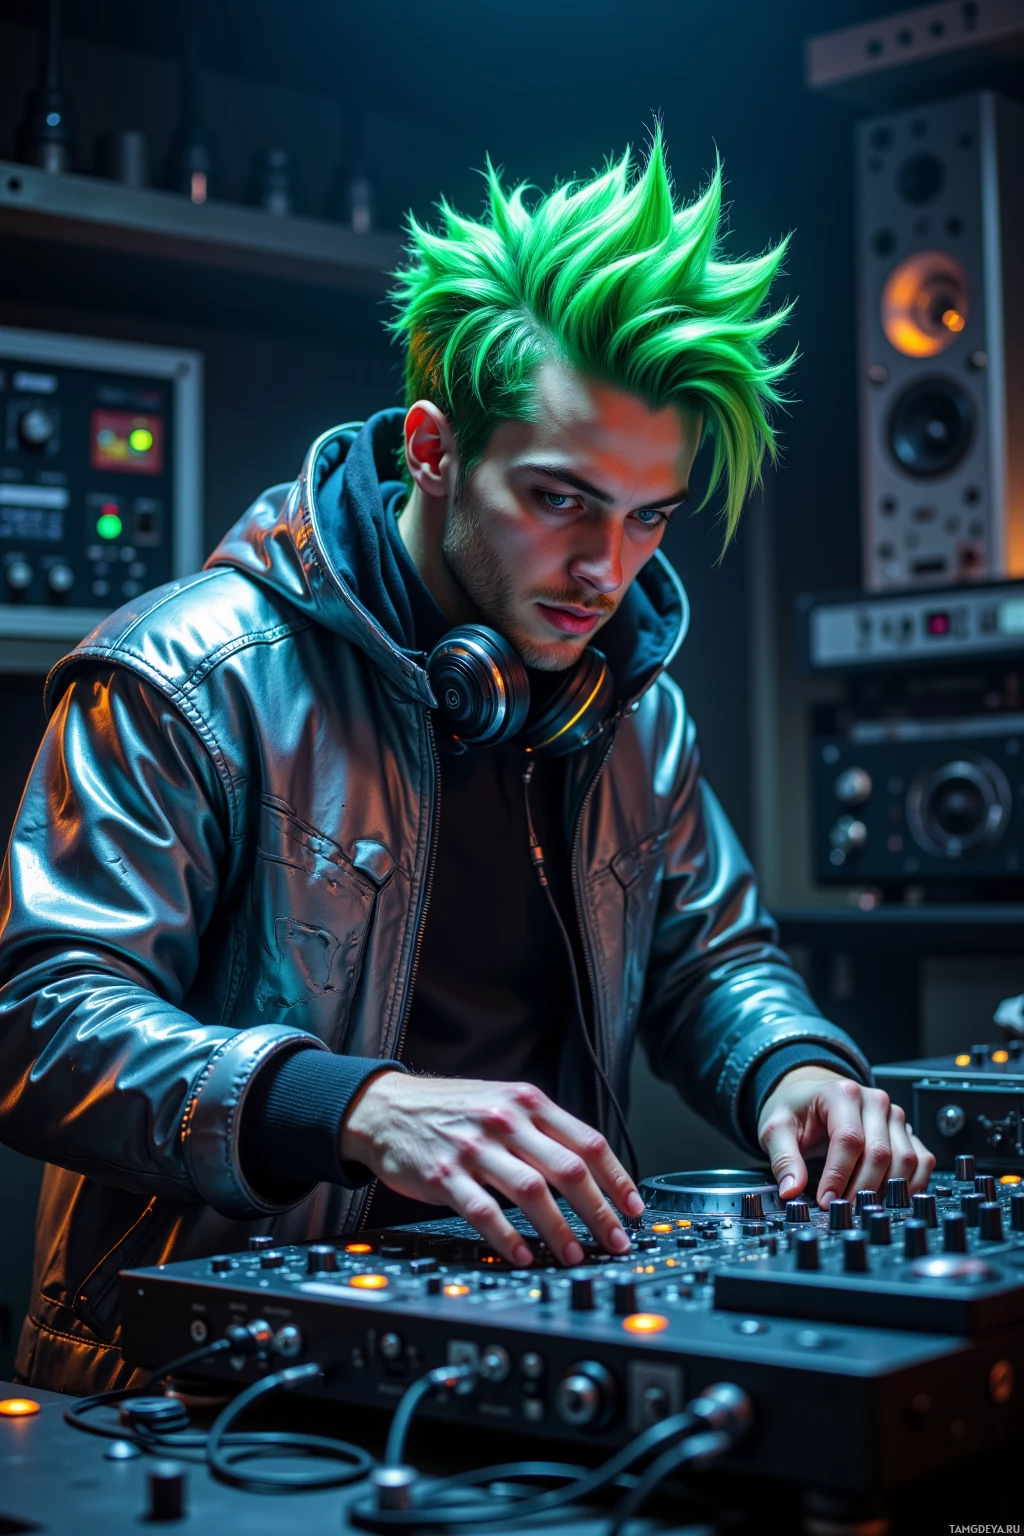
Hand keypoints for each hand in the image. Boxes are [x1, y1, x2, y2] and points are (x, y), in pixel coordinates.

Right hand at [340, 1071, 644, 1265]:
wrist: (385, 1106)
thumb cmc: (449, 1109)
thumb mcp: (502, 1102)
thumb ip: (542, 1130)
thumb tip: (590, 1171)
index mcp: (527, 1102)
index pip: (587, 1141)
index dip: (616, 1179)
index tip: (634, 1210)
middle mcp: (505, 1121)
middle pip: (567, 1169)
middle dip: (599, 1211)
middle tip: (615, 1241)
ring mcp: (474, 1148)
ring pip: (531, 1192)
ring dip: (560, 1229)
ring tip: (574, 1255)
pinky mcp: (444, 1176)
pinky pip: (484, 1212)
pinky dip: (508, 1238)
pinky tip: (524, 1255)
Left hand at [757, 1066, 935, 1206]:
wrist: (811, 1093)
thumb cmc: (797, 1109)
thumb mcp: (776, 1129)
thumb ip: (783, 1159)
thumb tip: (791, 1191)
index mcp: (842, 1094)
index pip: (849, 1139)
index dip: (839, 1175)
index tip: (826, 1200)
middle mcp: (874, 1101)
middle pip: (880, 1153)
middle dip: (862, 1188)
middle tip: (845, 1210)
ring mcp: (894, 1116)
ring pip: (905, 1160)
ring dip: (888, 1190)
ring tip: (864, 1208)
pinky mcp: (906, 1131)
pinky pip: (922, 1160)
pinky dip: (912, 1184)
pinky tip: (892, 1199)